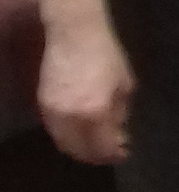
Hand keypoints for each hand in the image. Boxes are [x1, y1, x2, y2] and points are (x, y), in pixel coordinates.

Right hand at [36, 0, 133, 164]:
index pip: (102, 147)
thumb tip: (119, 132)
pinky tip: (80, 131)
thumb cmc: (106, 56)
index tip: (124, 153)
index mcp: (95, 112)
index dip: (113, 154)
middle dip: (95, 156)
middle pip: (79, 150)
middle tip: (110, 153)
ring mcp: (52, 112)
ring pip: (63, 143)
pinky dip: (67, 137)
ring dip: (80, 148)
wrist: (74, 35)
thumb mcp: (124, 85)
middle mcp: (70, 117)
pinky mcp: (41, 104)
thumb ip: (120, 112)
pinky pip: (54, 130)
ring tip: (96, 144)